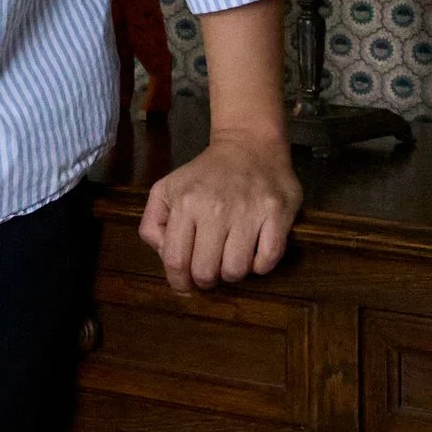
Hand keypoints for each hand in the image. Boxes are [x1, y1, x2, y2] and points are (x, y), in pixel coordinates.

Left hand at [139, 133, 300, 294]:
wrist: (249, 144)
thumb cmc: (204, 174)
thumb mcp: (166, 190)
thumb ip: (153, 224)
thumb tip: (166, 258)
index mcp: (186, 202)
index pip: (176, 260)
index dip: (179, 282)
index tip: (185, 287)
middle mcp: (216, 207)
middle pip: (207, 272)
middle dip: (206, 280)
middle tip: (210, 271)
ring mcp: (249, 210)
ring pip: (237, 270)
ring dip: (232, 274)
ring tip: (230, 258)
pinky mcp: (277, 212)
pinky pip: (268, 260)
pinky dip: (260, 265)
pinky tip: (253, 252)